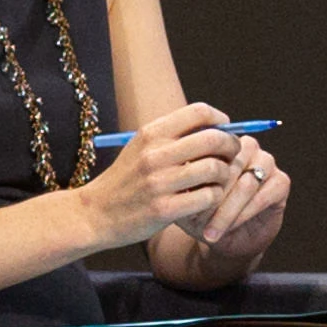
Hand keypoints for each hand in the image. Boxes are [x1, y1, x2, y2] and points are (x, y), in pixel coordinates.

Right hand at [74, 107, 246, 250]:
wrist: (94, 214)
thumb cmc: (125, 181)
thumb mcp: (140, 148)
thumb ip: (172, 137)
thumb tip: (216, 128)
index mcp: (151, 133)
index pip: (199, 112)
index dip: (221, 120)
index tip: (225, 130)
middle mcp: (155, 154)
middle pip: (214, 139)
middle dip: (231, 147)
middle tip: (232, 156)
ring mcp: (160, 183)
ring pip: (215, 169)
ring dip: (225, 175)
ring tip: (218, 181)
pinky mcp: (165, 209)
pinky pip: (208, 197)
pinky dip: (215, 198)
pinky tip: (207, 199)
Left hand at [176, 131, 291, 278]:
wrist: (224, 238)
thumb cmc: (199, 214)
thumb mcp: (183, 200)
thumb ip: (181, 186)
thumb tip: (180, 182)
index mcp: (219, 142)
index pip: (210, 147)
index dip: (197, 174)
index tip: (182, 199)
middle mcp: (244, 146)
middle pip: (230, 164)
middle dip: (212, 195)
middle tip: (196, 218)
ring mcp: (265, 161)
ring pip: (247, 182)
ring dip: (227, 209)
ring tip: (209, 230)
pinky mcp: (280, 181)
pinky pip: (263, 195)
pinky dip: (243, 214)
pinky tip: (227, 229)